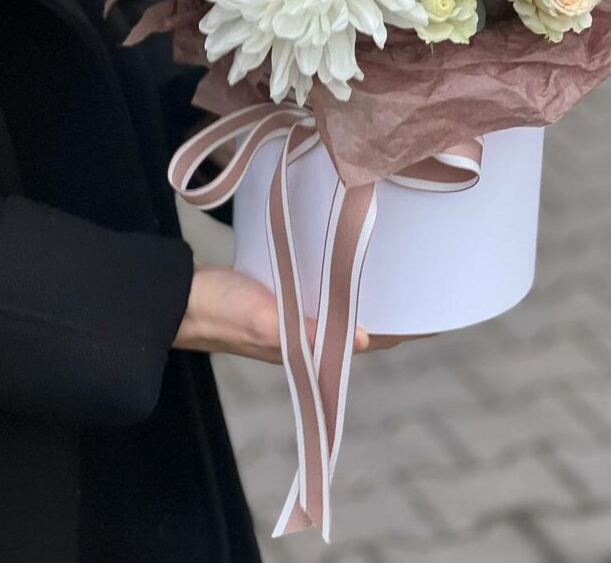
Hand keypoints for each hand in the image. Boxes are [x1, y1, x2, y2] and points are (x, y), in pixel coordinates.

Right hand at [173, 265, 426, 363]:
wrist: (177, 299)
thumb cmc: (219, 309)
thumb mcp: (264, 319)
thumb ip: (307, 332)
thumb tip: (359, 340)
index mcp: (306, 348)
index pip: (365, 344)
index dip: (399, 333)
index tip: (432, 317)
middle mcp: (304, 337)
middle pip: (359, 326)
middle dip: (389, 311)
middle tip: (421, 281)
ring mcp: (291, 318)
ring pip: (341, 309)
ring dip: (366, 296)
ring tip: (395, 270)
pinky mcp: (278, 299)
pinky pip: (320, 293)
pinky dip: (338, 282)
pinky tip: (345, 262)